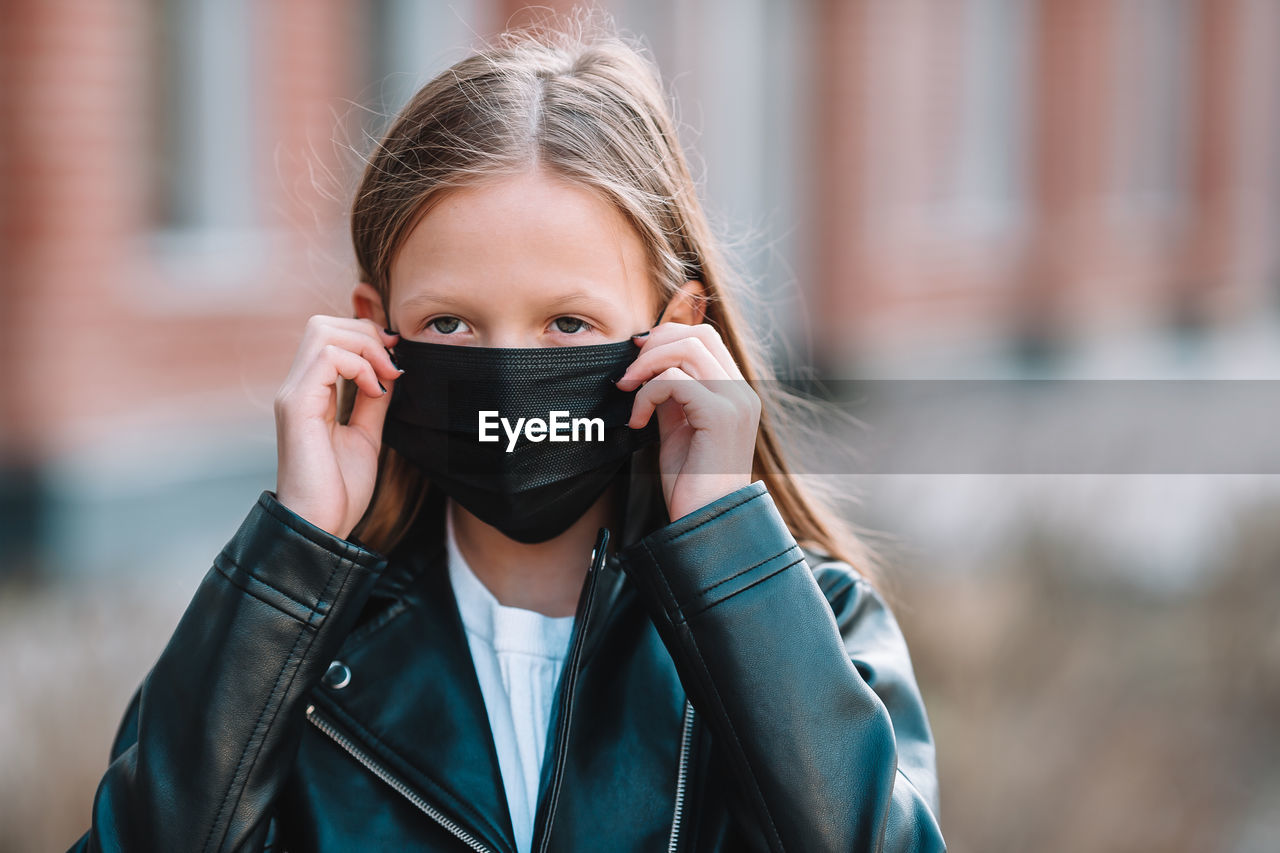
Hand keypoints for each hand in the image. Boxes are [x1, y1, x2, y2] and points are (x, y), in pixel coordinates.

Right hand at [274, 315, 402, 539]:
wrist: (321, 527)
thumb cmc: (340, 491)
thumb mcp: (367, 436)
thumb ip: (374, 401)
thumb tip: (390, 370)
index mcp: (311, 394)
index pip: (331, 338)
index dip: (367, 337)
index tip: (397, 361)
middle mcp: (297, 388)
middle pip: (323, 323)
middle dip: (366, 333)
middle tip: (393, 364)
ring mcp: (294, 395)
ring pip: (322, 330)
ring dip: (365, 346)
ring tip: (387, 378)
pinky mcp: (296, 406)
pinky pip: (327, 357)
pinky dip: (360, 365)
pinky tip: (376, 393)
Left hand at [615, 322, 760, 520]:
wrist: (707, 523)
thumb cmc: (692, 483)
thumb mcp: (679, 428)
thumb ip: (672, 396)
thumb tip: (648, 368)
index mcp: (736, 393)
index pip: (706, 338)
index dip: (668, 337)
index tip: (637, 356)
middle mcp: (742, 392)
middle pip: (698, 335)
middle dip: (655, 345)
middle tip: (628, 375)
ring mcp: (735, 402)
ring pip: (686, 350)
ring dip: (646, 366)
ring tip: (628, 393)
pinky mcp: (720, 416)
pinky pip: (674, 381)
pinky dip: (647, 395)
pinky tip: (637, 421)